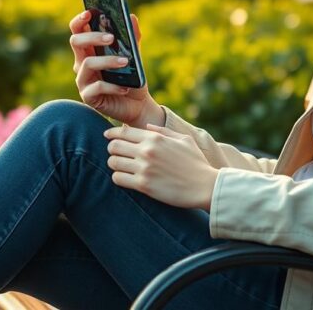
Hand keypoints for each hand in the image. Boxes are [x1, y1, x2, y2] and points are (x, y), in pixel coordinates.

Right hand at [69, 10, 161, 127]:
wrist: (138, 105)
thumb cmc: (132, 78)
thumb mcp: (135, 56)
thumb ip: (132, 38)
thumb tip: (132, 17)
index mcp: (90, 50)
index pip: (77, 30)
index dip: (79, 20)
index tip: (89, 12)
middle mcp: (82, 63)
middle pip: (76, 42)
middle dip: (92, 36)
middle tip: (111, 38)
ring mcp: (83, 80)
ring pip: (87, 64)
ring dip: (107, 61)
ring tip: (125, 62)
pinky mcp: (88, 97)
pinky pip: (97, 87)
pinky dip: (112, 86)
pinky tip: (125, 87)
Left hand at [103, 124, 218, 210]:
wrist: (205, 186)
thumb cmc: (196, 163)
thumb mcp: (184, 140)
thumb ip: (163, 131)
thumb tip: (147, 126)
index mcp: (155, 137)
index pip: (122, 132)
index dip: (112, 134)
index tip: (108, 136)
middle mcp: (147, 150)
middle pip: (113, 146)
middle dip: (112, 149)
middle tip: (117, 154)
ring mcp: (144, 168)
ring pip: (113, 162)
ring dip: (115, 164)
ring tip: (122, 167)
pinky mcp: (143, 185)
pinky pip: (118, 178)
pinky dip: (119, 178)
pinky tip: (126, 179)